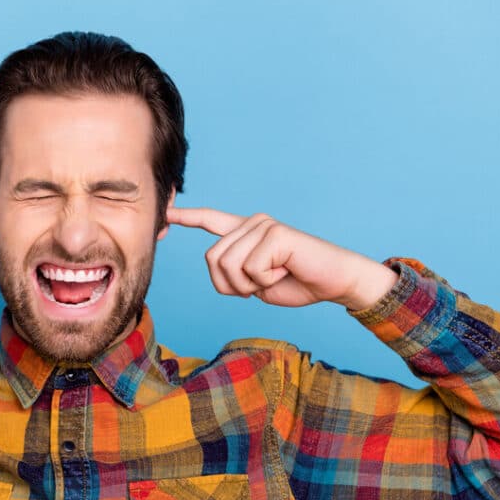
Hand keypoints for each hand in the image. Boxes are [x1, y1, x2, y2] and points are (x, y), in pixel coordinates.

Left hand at [166, 208, 396, 309]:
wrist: (334, 282)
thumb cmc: (297, 283)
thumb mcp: (255, 283)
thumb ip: (233, 273)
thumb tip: (217, 264)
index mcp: (245, 232)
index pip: (211, 220)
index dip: (186, 218)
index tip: (165, 214)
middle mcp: (251, 223)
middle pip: (211, 259)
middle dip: (232, 285)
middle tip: (261, 285)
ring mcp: (262, 225)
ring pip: (227, 265)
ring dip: (249, 285)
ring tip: (275, 276)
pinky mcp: (274, 233)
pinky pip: (250, 269)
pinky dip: (265, 281)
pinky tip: (285, 271)